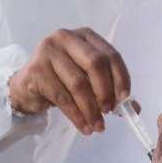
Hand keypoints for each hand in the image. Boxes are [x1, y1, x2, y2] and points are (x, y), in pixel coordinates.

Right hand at [8, 27, 130, 133]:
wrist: (26, 87)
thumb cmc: (61, 80)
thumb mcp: (87, 80)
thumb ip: (110, 89)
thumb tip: (134, 107)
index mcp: (84, 35)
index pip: (110, 54)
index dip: (121, 78)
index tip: (124, 99)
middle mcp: (66, 37)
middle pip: (95, 64)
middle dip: (106, 91)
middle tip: (109, 112)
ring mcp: (48, 51)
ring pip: (78, 83)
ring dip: (91, 109)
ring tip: (98, 126)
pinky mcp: (36, 69)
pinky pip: (63, 97)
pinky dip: (77, 116)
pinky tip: (84, 127)